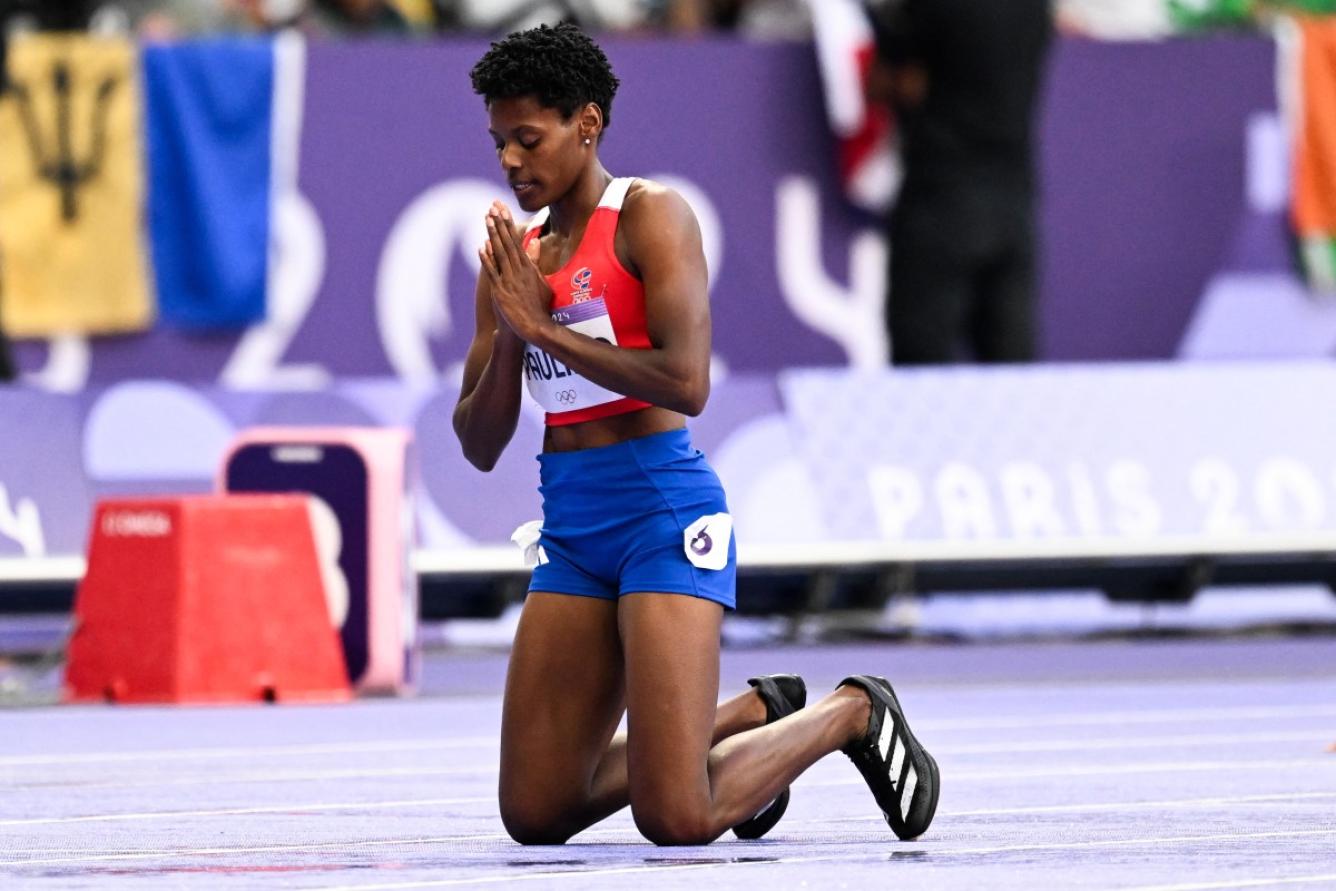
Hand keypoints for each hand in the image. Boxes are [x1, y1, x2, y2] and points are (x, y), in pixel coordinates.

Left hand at [479, 202, 549, 343]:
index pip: (517, 240)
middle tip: (494, 206)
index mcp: (529, 267)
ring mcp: (510, 280)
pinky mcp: (501, 291)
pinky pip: (493, 272)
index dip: (509, 224)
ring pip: (500, 253)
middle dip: (501, 223)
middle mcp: (520, 271)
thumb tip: (536, 241)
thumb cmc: (539, 306)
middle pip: (508, 242)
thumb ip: (536, 260)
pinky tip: (481, 247)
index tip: (503, 209)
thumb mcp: (543, 280)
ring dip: (494, 235)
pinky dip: (487, 259)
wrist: (535, 326)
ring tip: (488, 218)